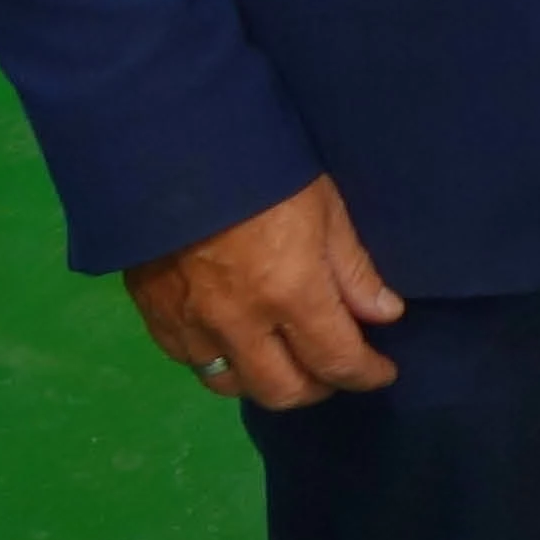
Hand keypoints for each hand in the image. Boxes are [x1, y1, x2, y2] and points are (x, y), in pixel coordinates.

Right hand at [124, 175, 405, 410]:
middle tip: (335, 370)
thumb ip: (353, 270)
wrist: (171, 148)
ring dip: (266, 383)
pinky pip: (190, 363)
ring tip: (287, 362)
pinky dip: (221, 365)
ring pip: (232, 386)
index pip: (336, 361)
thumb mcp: (326, 209)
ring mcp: (191, 325)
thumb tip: (385, 315)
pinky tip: (237, 345)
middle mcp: (239, 323)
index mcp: (290, 294)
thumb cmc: (262, 170)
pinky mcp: (155, 316)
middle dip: (318, 388)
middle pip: (282, 391)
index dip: (365, 375)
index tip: (382, 372)